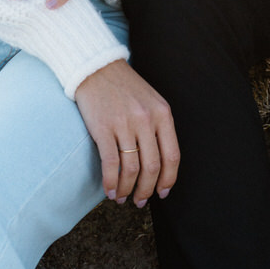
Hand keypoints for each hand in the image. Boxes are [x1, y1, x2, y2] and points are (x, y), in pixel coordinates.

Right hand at [74, 59, 179, 207]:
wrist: (97, 68)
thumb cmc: (125, 87)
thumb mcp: (151, 101)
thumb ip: (158, 128)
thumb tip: (160, 164)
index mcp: (162, 113)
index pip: (172, 156)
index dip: (168, 179)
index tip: (162, 193)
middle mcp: (146, 119)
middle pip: (152, 167)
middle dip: (147, 190)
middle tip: (140, 201)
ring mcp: (124, 123)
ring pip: (131, 169)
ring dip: (127, 189)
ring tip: (123, 198)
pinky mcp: (103, 128)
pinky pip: (110, 164)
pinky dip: (111, 182)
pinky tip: (110, 190)